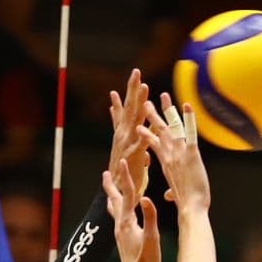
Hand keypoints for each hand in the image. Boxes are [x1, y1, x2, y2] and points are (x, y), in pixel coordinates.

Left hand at [102, 159, 159, 261]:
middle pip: (115, 199)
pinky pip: (118, 216)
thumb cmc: (147, 261)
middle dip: (112, 184)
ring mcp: (120, 231)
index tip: (123, 161)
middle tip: (106, 172)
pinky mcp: (122, 237)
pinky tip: (117, 208)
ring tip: (109, 186)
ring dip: (112, 195)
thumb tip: (145, 198)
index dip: (126, 176)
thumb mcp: (152, 238)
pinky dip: (117, 206)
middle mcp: (120, 225)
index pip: (128, 194)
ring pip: (114, 208)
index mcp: (128, 222)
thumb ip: (150, 217)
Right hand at [107, 69, 151, 198]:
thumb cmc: (123, 166)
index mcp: (124, 130)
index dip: (132, 90)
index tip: (136, 73)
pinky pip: (141, 140)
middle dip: (133, 89)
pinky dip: (144, 131)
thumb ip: (117, 122)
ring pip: (135, 118)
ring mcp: (127, 143)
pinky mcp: (133, 155)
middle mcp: (123, 134)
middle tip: (137, 71)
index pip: (128, 107)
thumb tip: (113, 106)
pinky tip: (148, 121)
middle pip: (130, 107)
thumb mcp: (121, 141)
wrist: (116, 190)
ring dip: (139, 102)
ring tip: (144, 87)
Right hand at [141, 93, 209, 212]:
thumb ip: (172, 192)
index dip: (147, 134)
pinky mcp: (191, 154)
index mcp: (166, 164)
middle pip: (159, 132)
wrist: (191, 210)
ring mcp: (179, 154)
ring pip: (171, 128)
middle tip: (146, 102)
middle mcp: (170, 156)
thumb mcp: (176, 195)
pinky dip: (189, 118)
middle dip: (152, 116)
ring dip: (167, 111)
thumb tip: (169, 195)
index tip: (139, 126)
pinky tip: (187, 105)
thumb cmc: (186, 205)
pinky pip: (189, 132)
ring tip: (163, 96)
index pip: (154, 144)